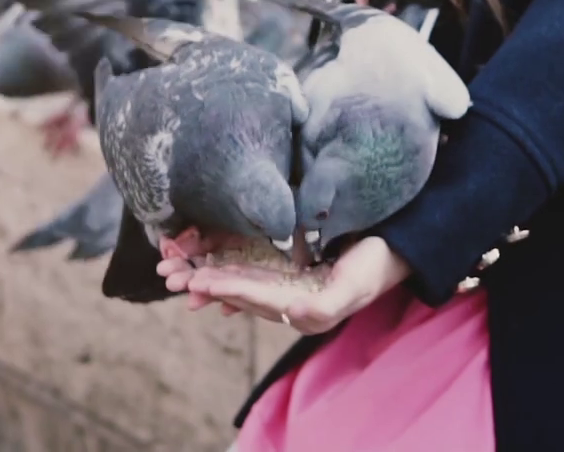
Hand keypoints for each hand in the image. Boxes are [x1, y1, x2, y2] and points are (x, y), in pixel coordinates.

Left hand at [159, 236, 411, 334]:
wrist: (393, 249)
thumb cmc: (374, 266)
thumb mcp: (353, 287)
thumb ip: (324, 306)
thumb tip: (292, 313)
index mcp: (301, 310)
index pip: (255, 298)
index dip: (226, 290)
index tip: (198, 282)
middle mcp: (289, 301)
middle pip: (240, 293)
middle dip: (206, 285)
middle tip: (171, 277)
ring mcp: (288, 285)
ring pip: (241, 282)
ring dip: (209, 277)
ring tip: (178, 273)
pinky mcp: (289, 269)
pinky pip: (252, 271)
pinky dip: (227, 268)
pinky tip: (207, 269)